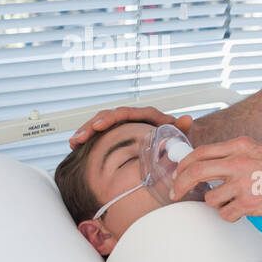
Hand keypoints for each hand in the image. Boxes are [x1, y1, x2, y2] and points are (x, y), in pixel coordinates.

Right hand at [69, 105, 192, 148]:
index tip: (98, 126)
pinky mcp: (117, 134)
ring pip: (101, 124)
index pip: (126, 112)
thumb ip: (181, 130)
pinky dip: (88, 138)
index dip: (111, 118)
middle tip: (80, 138)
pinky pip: (100, 134)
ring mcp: (124, 126)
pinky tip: (75, 146)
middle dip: (92, 126)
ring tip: (74, 143)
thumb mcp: (179, 138)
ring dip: (86, 132)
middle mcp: (134, 118)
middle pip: (109, 116)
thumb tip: (187, 119)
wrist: (177, 149)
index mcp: (148, 115)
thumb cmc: (179, 143)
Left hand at [170, 136, 261, 221]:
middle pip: (196, 173)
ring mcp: (243, 184)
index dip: (184, 165)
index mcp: (239, 146)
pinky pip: (226, 214)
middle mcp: (238, 163)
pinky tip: (242, 210)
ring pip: (210, 199)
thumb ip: (233, 154)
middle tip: (177, 193)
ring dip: (216, 203)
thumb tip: (209, 163)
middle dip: (181, 185)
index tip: (179, 174)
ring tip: (231, 201)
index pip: (200, 153)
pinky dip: (230, 215)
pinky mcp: (250, 203)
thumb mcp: (257, 149)